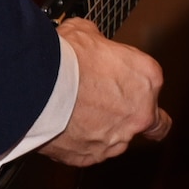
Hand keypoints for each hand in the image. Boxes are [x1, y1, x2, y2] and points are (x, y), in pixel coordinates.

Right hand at [38, 19, 168, 167]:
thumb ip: (98, 43)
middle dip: (134, 115)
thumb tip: (90, 42)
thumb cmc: (64, 60)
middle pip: (151, 121)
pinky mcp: (89, 156)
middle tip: (114, 107)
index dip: (133, 80)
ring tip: (78, 116)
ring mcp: (115, 139)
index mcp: (146, 79)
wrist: (36, 85)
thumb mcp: (86, 33)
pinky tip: (64, 127)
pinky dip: (79, 143)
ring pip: (119, 142)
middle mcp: (139, 114)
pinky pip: (89, 152)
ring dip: (104, 131)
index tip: (117, 77)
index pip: (151, 84)